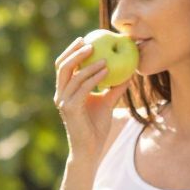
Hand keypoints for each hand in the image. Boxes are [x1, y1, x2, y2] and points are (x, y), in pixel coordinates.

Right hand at [53, 38, 122, 167]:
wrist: (90, 150)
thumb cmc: (97, 128)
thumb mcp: (107, 103)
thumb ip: (114, 87)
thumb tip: (128, 72)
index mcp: (66, 91)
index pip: (64, 66)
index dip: (72, 51)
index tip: (86, 39)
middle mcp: (61, 95)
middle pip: (62, 66)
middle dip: (75, 51)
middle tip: (90, 41)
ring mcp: (64, 102)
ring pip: (72, 75)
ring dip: (88, 63)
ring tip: (104, 56)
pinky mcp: (70, 109)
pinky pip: (82, 88)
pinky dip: (93, 77)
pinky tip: (106, 70)